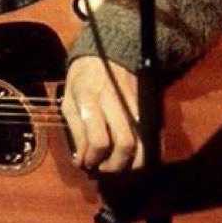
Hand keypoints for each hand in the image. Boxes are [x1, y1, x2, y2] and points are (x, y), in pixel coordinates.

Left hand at [61, 56, 141, 172]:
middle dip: (116, 165)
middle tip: (105, 169)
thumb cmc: (82, 79)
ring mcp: (134, 103)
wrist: (107, 53)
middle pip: (125, 143)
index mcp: (90, 99)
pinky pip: (153, 134)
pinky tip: (135, 157)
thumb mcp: (68, 100)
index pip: (98, 138)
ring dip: (134, 162)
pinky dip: (148, 151)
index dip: (93, 158)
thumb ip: (76, 131)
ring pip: (143, 141)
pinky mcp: (147, 105)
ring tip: (120, 166)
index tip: (87, 164)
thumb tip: (82, 159)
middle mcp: (114, 102)